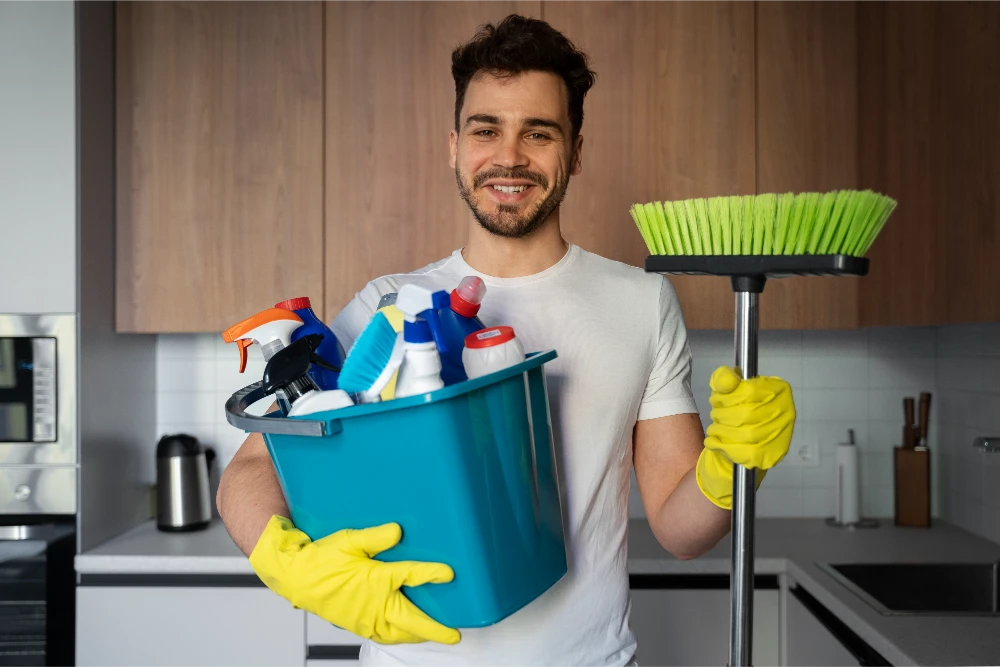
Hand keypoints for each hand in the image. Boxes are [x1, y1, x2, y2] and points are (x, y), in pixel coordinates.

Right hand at [249, 516, 459, 644]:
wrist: (296, 578)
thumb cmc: (321, 560)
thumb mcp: (349, 540)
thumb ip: (376, 537)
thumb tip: (398, 531)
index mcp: (376, 580)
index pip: (412, 576)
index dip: (432, 574)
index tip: (448, 574)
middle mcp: (375, 604)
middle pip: (413, 621)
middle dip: (435, 629)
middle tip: (453, 635)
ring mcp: (367, 619)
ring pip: (399, 634)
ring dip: (418, 635)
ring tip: (435, 635)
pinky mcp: (358, 626)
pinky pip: (383, 637)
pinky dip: (398, 638)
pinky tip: (405, 635)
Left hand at [696, 367, 795, 508]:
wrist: (742, 441)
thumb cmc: (736, 411)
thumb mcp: (726, 390)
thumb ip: (723, 379)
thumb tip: (726, 380)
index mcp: (779, 389)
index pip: (749, 391)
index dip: (727, 398)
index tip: (717, 402)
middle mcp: (786, 411)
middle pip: (747, 413)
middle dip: (723, 415)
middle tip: (715, 416)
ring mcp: (782, 435)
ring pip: (746, 434)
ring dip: (722, 431)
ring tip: (715, 429)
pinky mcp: (772, 455)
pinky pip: (745, 453)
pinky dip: (723, 447)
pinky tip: (715, 442)